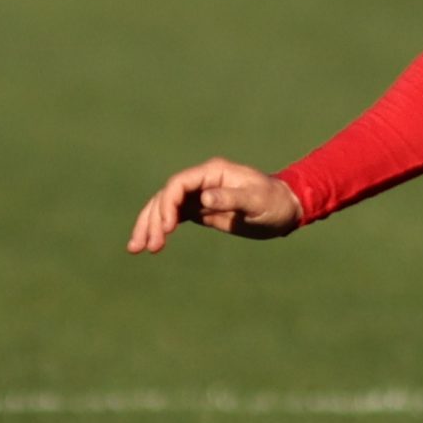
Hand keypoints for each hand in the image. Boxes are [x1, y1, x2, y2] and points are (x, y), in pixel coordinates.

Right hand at [126, 158, 302, 252]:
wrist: (286, 209)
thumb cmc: (275, 203)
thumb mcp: (257, 201)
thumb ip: (232, 198)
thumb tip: (204, 199)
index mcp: (213, 173)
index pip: (179, 184)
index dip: (167, 204)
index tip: (166, 228)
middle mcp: (201, 181)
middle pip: (165, 196)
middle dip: (151, 220)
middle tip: (146, 246)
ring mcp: (198, 195)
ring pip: (164, 208)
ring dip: (149, 226)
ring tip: (136, 249)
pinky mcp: (200, 210)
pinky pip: (173, 217)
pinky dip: (159, 229)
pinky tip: (149, 245)